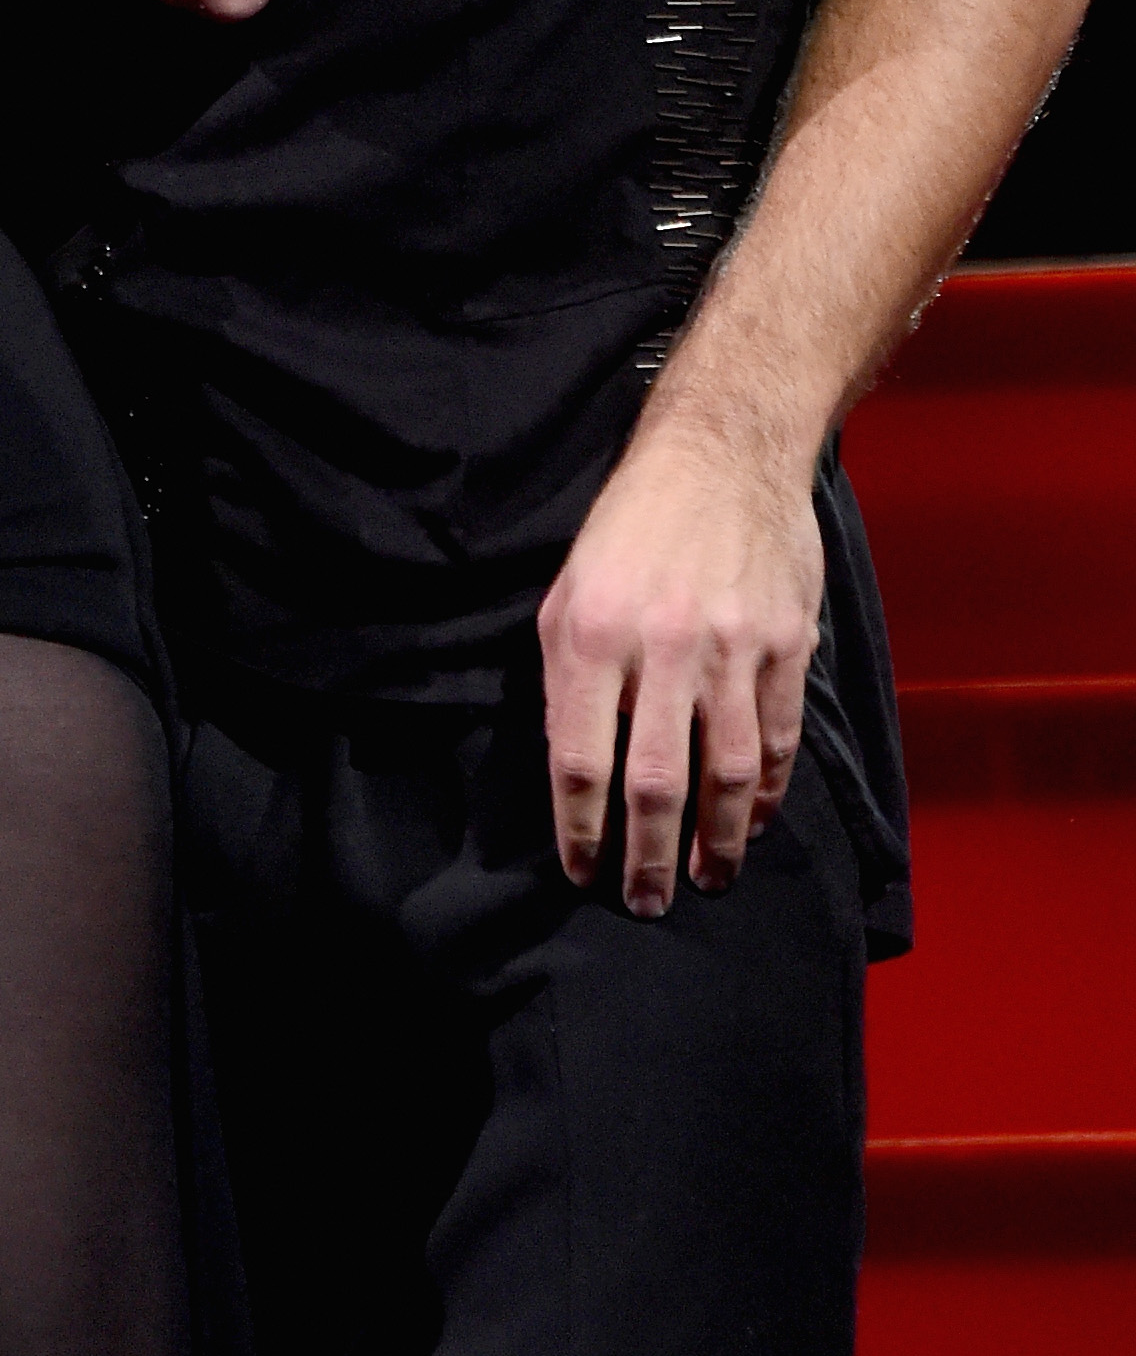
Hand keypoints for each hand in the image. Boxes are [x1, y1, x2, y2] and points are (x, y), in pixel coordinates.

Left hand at [537, 419, 823, 913]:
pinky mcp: (788, 642)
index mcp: (593, 632)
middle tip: (645, 902)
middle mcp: (663, 644)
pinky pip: (776, 737)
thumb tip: (572, 766)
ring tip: (708, 877)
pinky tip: (755, 818)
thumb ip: (566, 675)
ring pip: (727, 772)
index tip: (581, 870)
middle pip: (654, 781)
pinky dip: (767, 790)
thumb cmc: (631, 525)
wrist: (724, 453)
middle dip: (648, 856)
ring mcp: (734, 646)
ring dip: (718, 839)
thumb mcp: (567, 588)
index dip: (579, 828)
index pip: (579, 758)